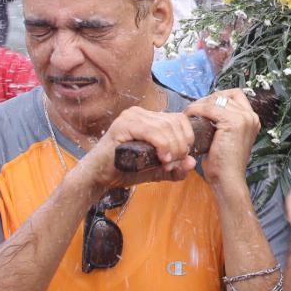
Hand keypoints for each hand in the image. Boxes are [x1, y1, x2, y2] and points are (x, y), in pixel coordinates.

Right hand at [74, 105, 199, 196]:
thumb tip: (192, 163)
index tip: (182, 158)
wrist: (98, 178)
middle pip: (174, 122)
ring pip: (165, 127)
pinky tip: (162, 159)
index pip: (179, 119)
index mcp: (149, 117)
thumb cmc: (124, 171)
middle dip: (180, 146)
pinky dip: (162, 146)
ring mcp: (131, 117)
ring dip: (172, 148)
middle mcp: (140, 112)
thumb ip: (175, 167)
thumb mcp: (156, 170)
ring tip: (167, 164)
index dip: (187, 138)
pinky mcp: (123, 125)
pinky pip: (152, 132)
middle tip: (174, 164)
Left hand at [187, 88, 259, 190]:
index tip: (203, 107)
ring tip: (189, 113)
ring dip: (199, 104)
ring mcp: (244, 118)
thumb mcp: (227, 139)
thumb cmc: (223, 164)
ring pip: (216, 100)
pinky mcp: (233, 122)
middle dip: (206, 100)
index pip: (235, 95)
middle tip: (192, 110)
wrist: (227, 180)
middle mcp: (251, 116)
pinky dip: (197, 109)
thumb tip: (205, 112)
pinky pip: (210, 108)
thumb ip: (223, 124)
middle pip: (224, 95)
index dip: (217, 98)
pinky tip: (189, 116)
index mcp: (252, 119)